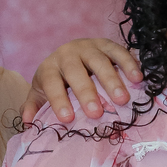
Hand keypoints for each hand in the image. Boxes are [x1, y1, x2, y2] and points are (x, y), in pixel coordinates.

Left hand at [22, 37, 142, 125]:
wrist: (70, 53)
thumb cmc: (57, 79)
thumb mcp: (41, 91)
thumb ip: (34, 106)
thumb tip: (28, 122)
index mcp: (50, 67)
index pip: (51, 83)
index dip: (58, 100)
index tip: (67, 119)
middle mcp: (68, 54)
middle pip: (76, 72)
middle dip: (86, 93)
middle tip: (96, 113)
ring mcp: (89, 47)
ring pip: (100, 61)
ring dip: (112, 80)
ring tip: (122, 100)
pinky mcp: (107, 44)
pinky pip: (119, 51)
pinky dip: (129, 64)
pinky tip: (138, 79)